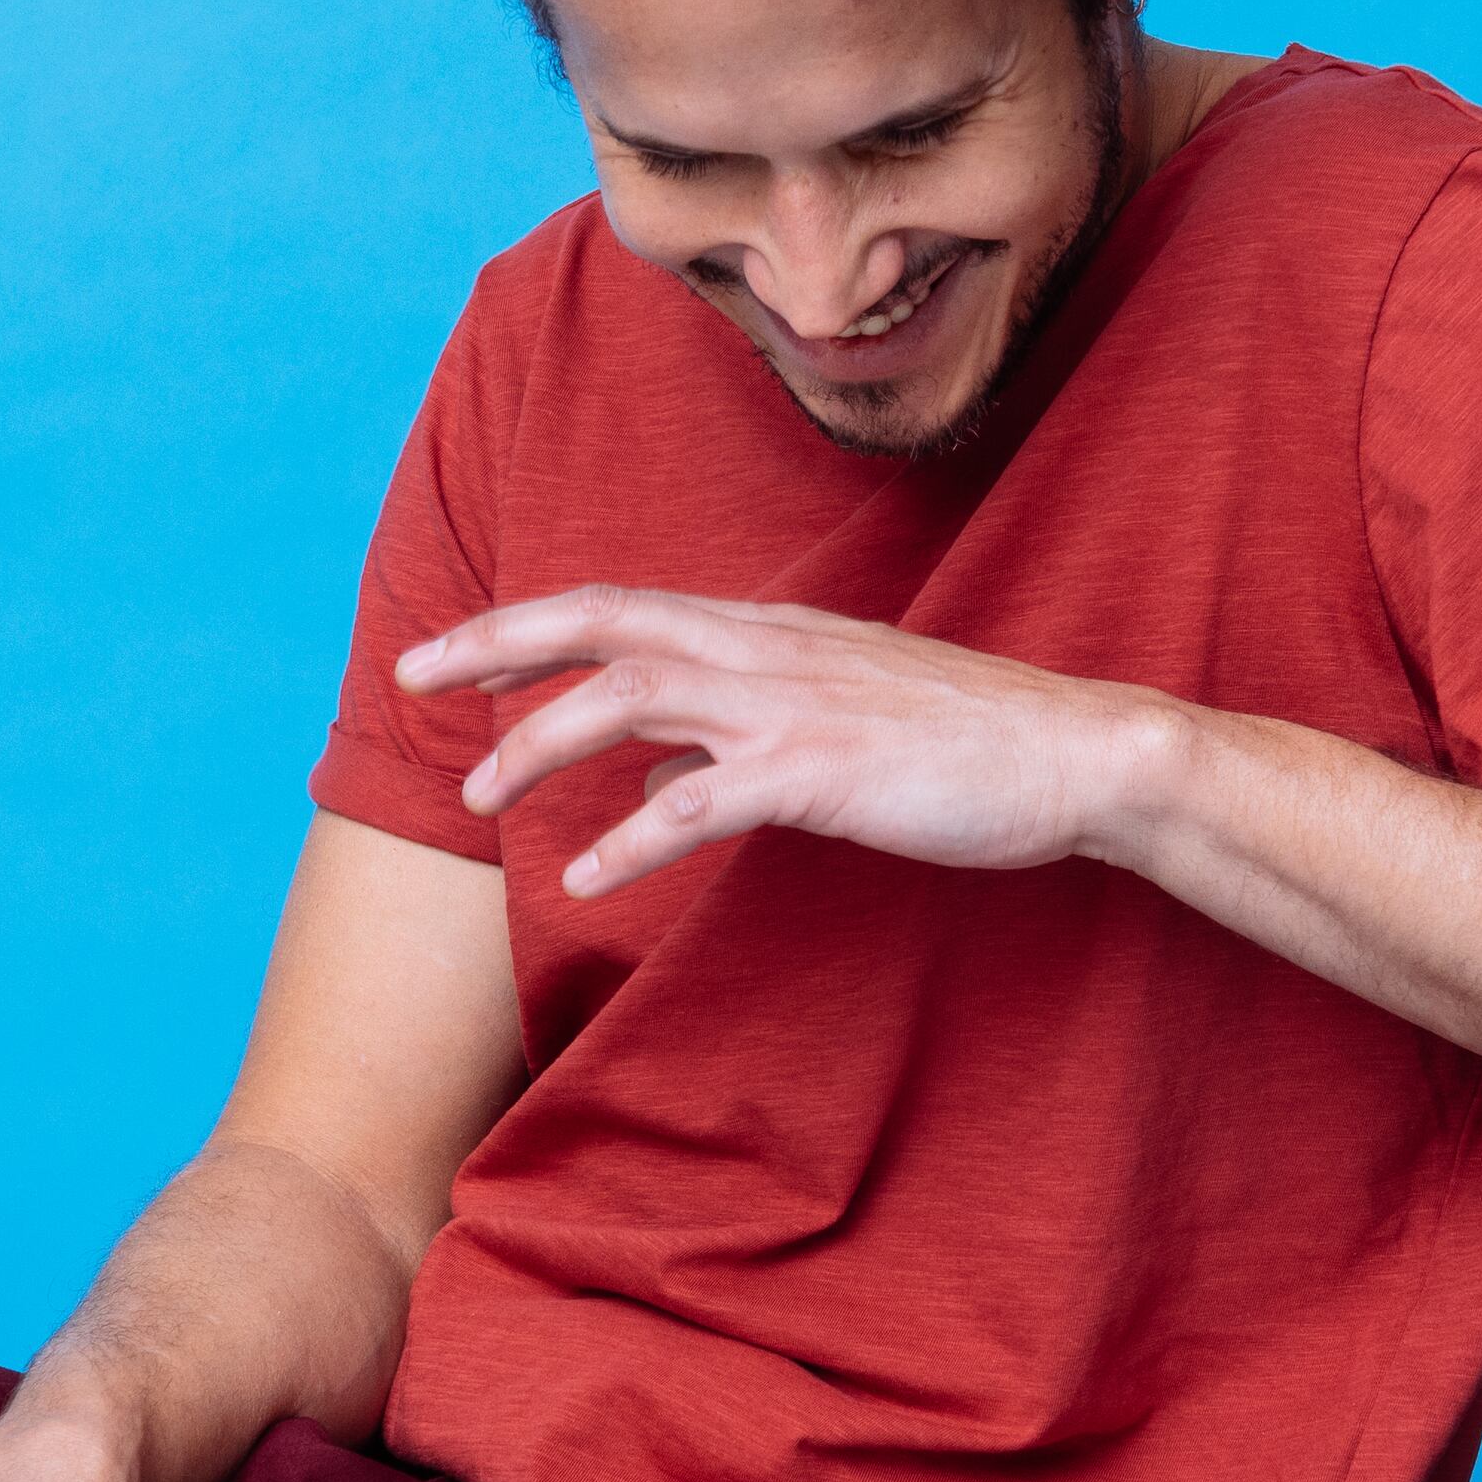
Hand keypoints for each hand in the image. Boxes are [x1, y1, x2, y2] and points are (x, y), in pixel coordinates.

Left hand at [397, 584, 1181, 898]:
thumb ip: (739, 730)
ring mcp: (788, 706)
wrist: (1071, 751)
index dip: (524, 624)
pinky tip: (581, 877)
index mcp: (766, 628)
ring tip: (476, 794)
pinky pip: (693, 805)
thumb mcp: (837, 712)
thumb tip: (656, 768)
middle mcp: (763, 648)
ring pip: (626, 700)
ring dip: (537, 744)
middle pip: (598, 626)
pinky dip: (625, 839)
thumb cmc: (961, 738)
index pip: (619, 604)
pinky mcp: (816, 773)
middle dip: (493, 648)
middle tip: (410, 679)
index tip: (450, 654)